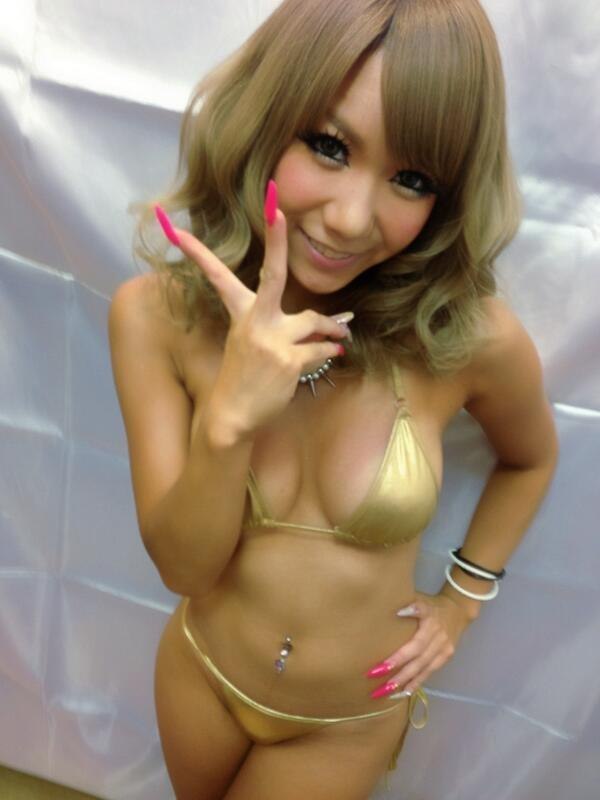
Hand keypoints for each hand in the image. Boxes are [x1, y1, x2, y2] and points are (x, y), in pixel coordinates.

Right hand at [154, 183, 348, 437]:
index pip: (217, 276)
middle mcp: (253, 322)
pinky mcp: (288, 361)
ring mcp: (270, 341)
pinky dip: (331, 351)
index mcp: (239, 315)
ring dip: (332, 327)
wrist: (233, 416)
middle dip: (275, 240)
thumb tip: (335, 321)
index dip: (199, 252)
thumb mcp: (253, 344)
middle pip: (271, 276)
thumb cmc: (244, 377)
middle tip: (277, 210)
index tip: (180, 228)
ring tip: (342, 333)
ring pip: (313, 321)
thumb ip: (287, 326)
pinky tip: (336, 353)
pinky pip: (321, 349)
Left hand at [366, 591, 472, 698]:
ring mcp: (444, 649)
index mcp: (431, 622)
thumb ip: (410, 605)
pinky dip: (418, 682)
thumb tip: (395, 612)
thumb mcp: (421, 599)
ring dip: (407, 682)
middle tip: (381, 686)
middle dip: (400, 674)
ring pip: (425, 669)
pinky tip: (405, 691)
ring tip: (389, 692)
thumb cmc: (432, 604)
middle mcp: (439, 638)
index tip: (381, 667)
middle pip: (419, 659)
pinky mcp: (447, 657)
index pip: (415, 643)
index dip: (400, 657)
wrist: (458, 609)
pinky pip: (431, 671)